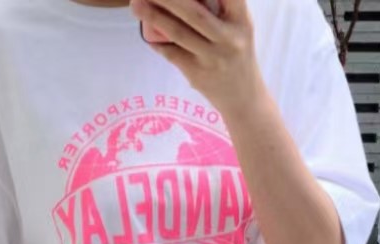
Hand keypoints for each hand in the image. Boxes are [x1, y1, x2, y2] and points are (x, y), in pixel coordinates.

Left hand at [132, 0, 261, 116]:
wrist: (243, 97)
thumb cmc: (236, 52)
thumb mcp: (239, 25)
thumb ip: (222, 6)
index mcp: (241, 20)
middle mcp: (229, 38)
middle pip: (194, 12)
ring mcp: (212, 58)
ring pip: (179, 33)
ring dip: (153, 16)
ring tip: (135, 4)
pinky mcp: (198, 75)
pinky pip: (172, 54)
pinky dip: (156, 41)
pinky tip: (145, 30)